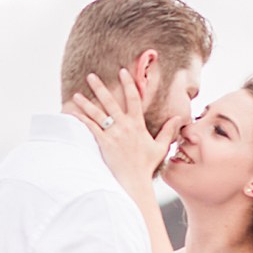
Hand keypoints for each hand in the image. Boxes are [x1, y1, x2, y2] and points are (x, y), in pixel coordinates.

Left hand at [70, 68, 178, 190]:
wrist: (134, 181)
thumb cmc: (146, 165)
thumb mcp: (160, 146)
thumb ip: (168, 130)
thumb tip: (178, 118)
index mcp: (138, 124)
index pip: (134, 98)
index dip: (128, 83)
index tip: (122, 71)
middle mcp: (124, 126)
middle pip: (111, 102)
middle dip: (100, 87)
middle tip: (91, 76)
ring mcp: (113, 134)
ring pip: (97, 114)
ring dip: (86, 103)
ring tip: (76, 94)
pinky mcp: (103, 143)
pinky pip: (90, 128)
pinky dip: (81, 120)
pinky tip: (73, 113)